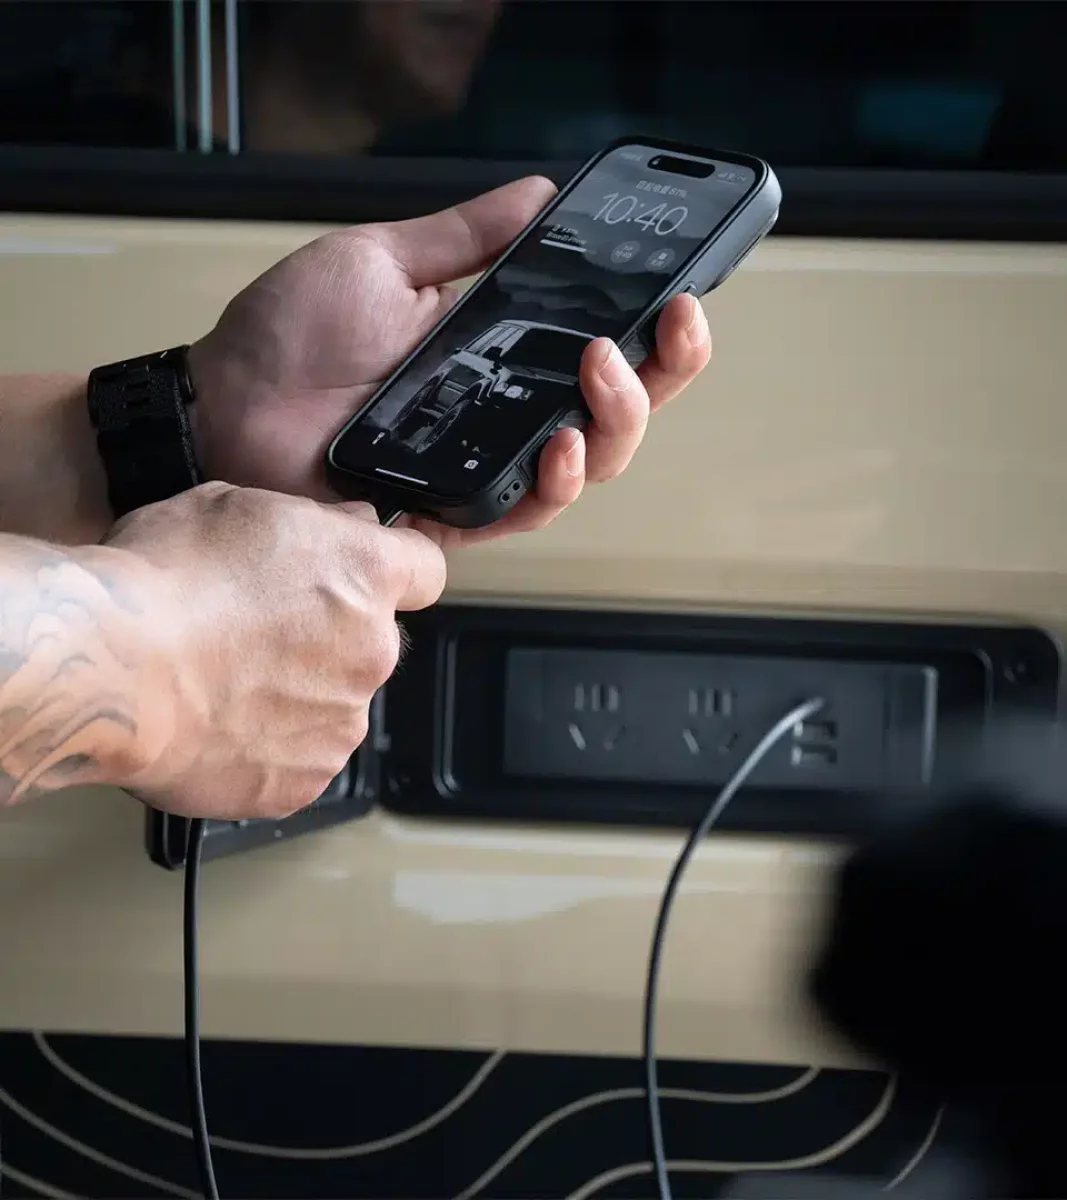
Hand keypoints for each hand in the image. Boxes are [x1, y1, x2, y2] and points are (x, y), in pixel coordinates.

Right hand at [104, 482, 444, 818]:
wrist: (110, 673)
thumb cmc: (159, 584)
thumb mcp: (234, 505)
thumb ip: (308, 523)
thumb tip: (342, 527)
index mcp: (366, 574)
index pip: (423, 569)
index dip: (392, 570)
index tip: (363, 577)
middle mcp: (371, 650)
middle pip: (372, 642)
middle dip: (329, 637)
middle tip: (257, 633)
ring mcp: (342, 722)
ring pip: (334, 703)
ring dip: (297, 695)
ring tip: (223, 683)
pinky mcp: (304, 780)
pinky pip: (299, 759)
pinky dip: (268, 748)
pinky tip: (219, 724)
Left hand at [188, 177, 711, 547]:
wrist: (226, 402)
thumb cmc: (290, 336)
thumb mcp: (385, 262)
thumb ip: (467, 237)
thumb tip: (542, 195)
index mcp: (500, 351)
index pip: (604, 349)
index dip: (657, 331)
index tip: (681, 295)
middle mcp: (505, 412)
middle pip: (618, 413)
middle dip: (660, 375)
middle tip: (662, 329)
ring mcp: (483, 464)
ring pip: (590, 464)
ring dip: (619, 420)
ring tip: (604, 369)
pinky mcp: (452, 511)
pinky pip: (526, 510)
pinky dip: (556, 482)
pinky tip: (563, 445)